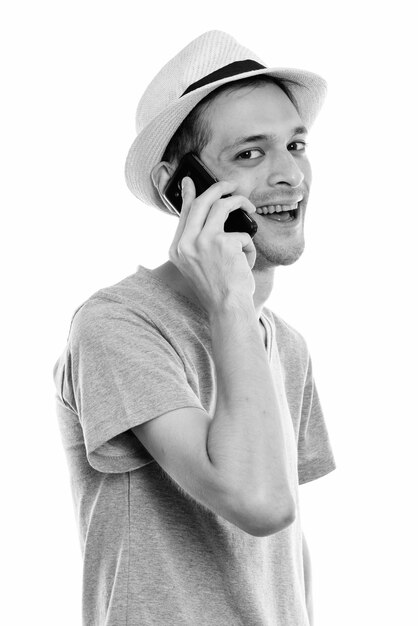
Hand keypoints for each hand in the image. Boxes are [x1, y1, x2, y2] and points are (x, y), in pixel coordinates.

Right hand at [168, 176, 256, 314]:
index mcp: (176, 250)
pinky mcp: (222, 243)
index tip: (190, 182)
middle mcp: (185, 244)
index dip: (188, 196)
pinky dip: (249, 247)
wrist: (227, 308)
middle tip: (230, 185)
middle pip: (200, 203)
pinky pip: (242, 234)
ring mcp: (202, 242)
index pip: (183, 215)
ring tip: (250, 205)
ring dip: (239, 201)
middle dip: (217, 188)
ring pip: (221, 206)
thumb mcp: (199, 265)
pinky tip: (247, 262)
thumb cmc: (218, 290)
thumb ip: (199, 242)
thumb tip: (212, 214)